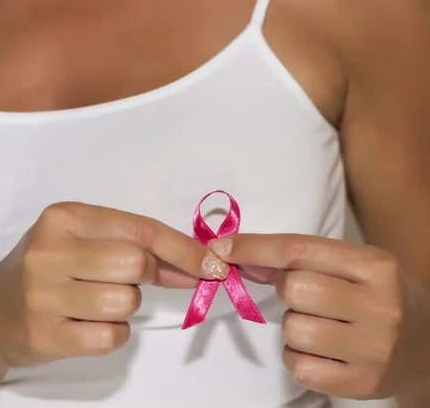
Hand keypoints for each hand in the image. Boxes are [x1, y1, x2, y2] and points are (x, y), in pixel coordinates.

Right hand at [0, 202, 228, 370]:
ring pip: (125, 303)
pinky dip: (111, 334)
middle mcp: (48, 250)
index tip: (214, 265)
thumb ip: (134, 246)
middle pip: (136, 265)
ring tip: (93, 301)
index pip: (139, 229)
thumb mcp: (81, 242)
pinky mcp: (43, 335)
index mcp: (63, 217)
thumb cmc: (46, 270)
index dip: (183, 248)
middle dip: (147, 277)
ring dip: (124, 307)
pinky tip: (84, 324)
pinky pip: (110, 336)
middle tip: (127, 280)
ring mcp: (42, 294)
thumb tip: (199, 264)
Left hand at [209, 234, 429, 399]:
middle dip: (287, 292)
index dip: (254, 248)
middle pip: (294, 289)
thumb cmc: (376, 297)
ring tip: (322, 327)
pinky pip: (299, 366)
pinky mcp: (364, 382)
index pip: (298, 251)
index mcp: (374, 265)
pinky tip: (323, 353)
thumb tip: (236, 257)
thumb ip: (297, 261)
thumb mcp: (350, 267)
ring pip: (294, 330)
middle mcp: (380, 304)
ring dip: (294, 328)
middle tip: (307, 298)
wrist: (426, 346)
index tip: (220, 248)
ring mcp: (375, 347)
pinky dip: (298, 359)